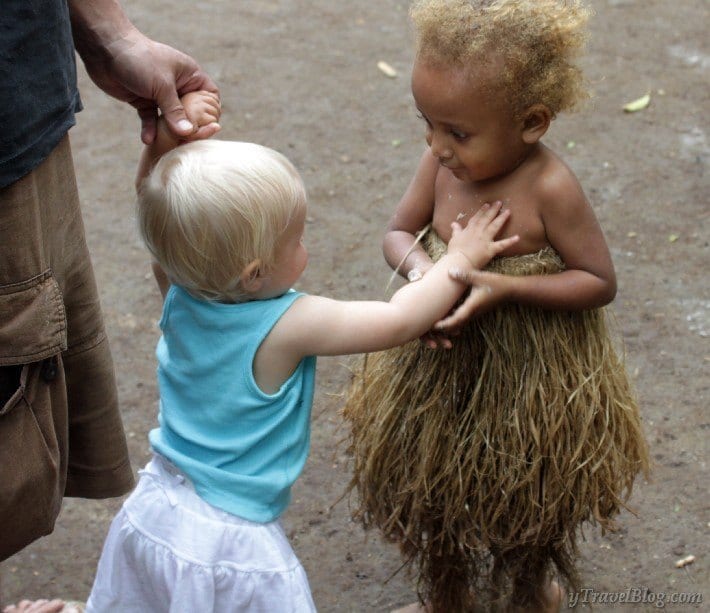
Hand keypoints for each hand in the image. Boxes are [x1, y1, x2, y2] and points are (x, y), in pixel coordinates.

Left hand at [79, 28, 218, 144]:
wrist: (104, 48)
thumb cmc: (139, 59)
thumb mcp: (162, 86)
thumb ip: (175, 111)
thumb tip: (188, 133)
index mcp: (190, 75)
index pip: (210, 97)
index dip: (211, 112)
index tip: (207, 127)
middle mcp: (178, 86)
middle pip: (192, 112)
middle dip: (189, 128)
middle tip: (186, 140)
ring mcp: (161, 95)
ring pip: (171, 119)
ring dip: (169, 132)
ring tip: (168, 144)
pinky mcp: (144, 101)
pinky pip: (151, 120)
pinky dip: (150, 129)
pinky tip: (147, 139)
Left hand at [434, 269, 509, 330]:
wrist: (510, 290)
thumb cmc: (495, 283)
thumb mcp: (479, 277)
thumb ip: (464, 275)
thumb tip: (449, 272)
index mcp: (472, 306)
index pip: (456, 320)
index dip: (444, 324)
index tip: (433, 326)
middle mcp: (472, 313)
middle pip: (454, 326)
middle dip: (442, 328)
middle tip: (428, 326)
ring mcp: (474, 313)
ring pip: (458, 324)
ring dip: (447, 325)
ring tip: (433, 323)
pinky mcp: (474, 311)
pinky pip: (461, 319)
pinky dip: (452, 320)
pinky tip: (444, 315)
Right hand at [447, 201, 518, 268]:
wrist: (459, 261)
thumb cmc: (455, 252)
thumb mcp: (454, 239)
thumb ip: (456, 230)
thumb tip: (453, 223)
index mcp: (469, 230)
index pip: (477, 218)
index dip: (482, 211)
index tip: (487, 204)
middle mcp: (478, 232)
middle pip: (487, 219)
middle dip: (493, 210)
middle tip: (499, 203)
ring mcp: (485, 240)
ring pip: (494, 227)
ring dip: (501, 218)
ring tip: (508, 211)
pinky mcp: (491, 249)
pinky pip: (502, 245)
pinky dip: (510, 241)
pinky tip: (517, 237)